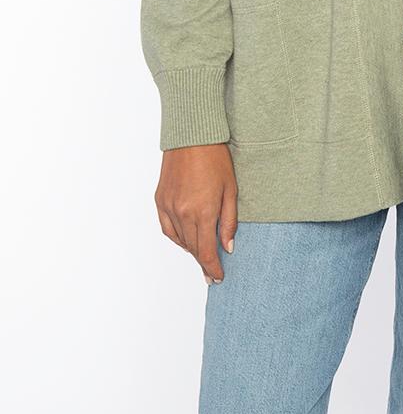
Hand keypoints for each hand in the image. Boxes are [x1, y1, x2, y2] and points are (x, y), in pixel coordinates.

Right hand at [154, 144, 237, 283]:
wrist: (192, 135)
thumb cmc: (216, 158)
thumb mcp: (231, 189)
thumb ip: (229, 221)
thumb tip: (228, 246)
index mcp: (203, 211)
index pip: (206, 251)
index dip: (212, 268)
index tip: (218, 277)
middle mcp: (183, 213)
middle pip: (193, 248)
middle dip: (203, 262)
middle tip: (212, 272)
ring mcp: (169, 207)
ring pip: (179, 240)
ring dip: (191, 249)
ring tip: (202, 255)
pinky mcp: (160, 200)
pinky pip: (167, 228)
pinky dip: (176, 237)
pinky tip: (185, 239)